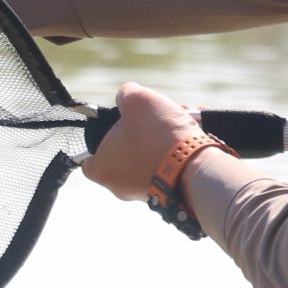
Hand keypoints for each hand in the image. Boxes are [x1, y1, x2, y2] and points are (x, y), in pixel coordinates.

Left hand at [83, 83, 195, 202]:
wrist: (197, 167)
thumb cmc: (158, 136)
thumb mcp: (136, 99)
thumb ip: (125, 94)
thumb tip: (127, 96)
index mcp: (103, 169)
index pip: (90, 155)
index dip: (103, 135)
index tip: (120, 124)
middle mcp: (121, 187)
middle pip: (125, 150)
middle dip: (142, 130)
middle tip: (155, 117)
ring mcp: (146, 193)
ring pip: (150, 156)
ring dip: (162, 137)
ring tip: (179, 120)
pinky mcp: (170, 194)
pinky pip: (169, 166)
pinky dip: (177, 150)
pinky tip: (190, 134)